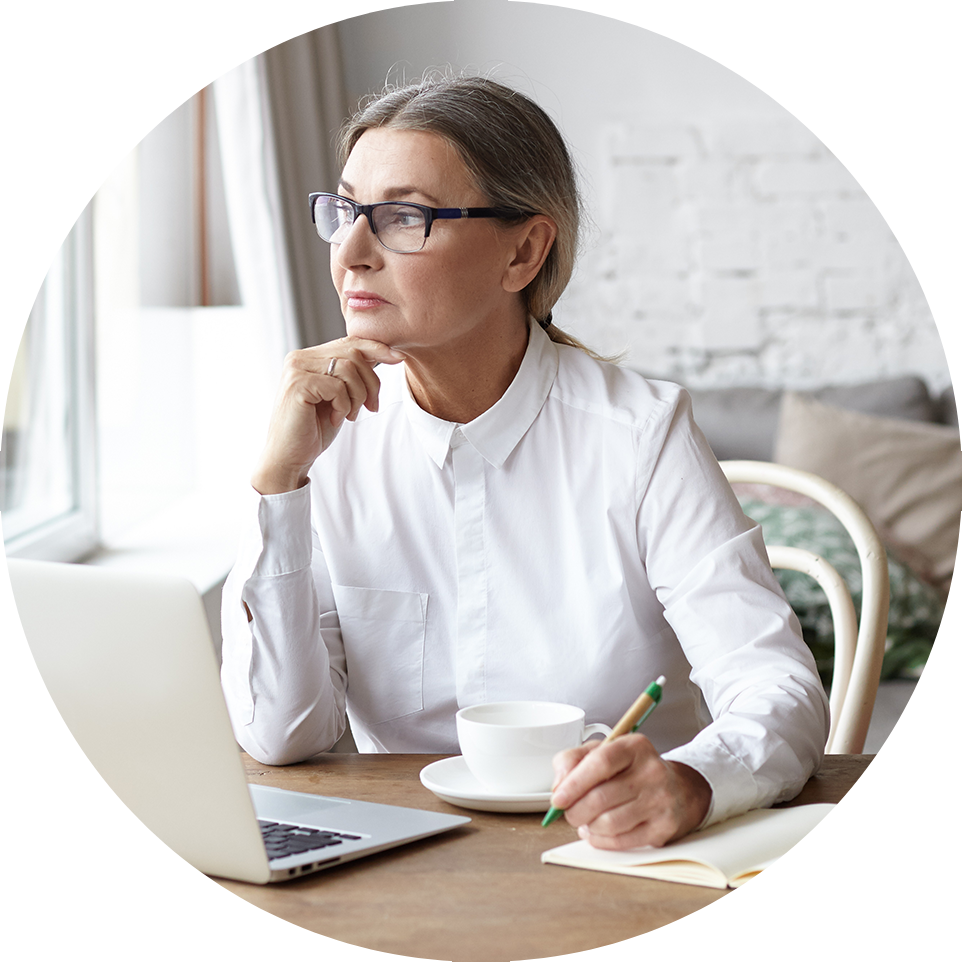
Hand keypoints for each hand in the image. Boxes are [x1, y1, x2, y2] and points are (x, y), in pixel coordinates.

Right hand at [252, 337, 404, 494]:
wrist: (290, 456)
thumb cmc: (314, 429)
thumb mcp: (339, 397)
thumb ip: (353, 375)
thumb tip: (385, 353)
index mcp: (309, 357)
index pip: (349, 342)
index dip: (376, 348)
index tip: (399, 358)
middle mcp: (300, 357)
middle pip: (353, 352)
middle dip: (371, 382)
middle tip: (371, 407)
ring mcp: (296, 369)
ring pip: (349, 369)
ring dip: (358, 396)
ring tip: (349, 415)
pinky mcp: (298, 384)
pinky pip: (338, 387)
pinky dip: (344, 406)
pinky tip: (336, 419)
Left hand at [548, 734, 711, 849]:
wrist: (679, 790)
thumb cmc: (633, 770)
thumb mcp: (604, 752)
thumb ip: (573, 761)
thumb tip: (559, 787)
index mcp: (635, 747)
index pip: (601, 762)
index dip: (574, 783)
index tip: (558, 798)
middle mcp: (652, 772)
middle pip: (601, 797)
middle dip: (575, 811)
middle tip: (568, 813)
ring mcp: (660, 801)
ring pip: (609, 823)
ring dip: (588, 826)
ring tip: (586, 821)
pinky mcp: (664, 827)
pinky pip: (622, 841)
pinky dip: (601, 840)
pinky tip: (598, 832)